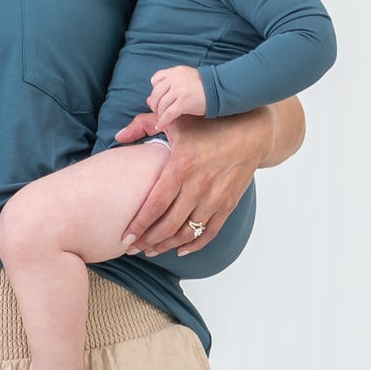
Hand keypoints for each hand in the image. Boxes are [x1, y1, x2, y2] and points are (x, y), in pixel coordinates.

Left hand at [120, 107, 265, 259]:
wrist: (253, 132)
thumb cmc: (211, 124)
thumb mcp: (176, 119)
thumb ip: (144, 124)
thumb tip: (118, 137)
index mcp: (181, 166)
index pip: (155, 205)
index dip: (139, 225)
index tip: (124, 237)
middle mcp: (198, 186)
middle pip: (169, 225)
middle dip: (148, 241)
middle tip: (132, 248)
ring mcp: (215, 198)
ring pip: (187, 233)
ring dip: (167, 246)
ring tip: (151, 250)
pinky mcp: (228, 205)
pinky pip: (209, 233)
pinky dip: (194, 245)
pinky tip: (179, 250)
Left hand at [148, 65, 206, 122]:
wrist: (219, 89)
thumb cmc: (202, 86)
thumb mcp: (185, 79)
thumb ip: (168, 86)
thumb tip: (148, 100)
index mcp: (175, 72)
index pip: (156, 79)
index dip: (155, 90)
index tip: (158, 98)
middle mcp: (175, 79)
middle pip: (156, 94)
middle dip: (154, 104)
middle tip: (158, 111)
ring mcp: (179, 90)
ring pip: (161, 105)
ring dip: (160, 113)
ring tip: (162, 117)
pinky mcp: (184, 102)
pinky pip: (168, 114)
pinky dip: (163, 121)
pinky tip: (161, 125)